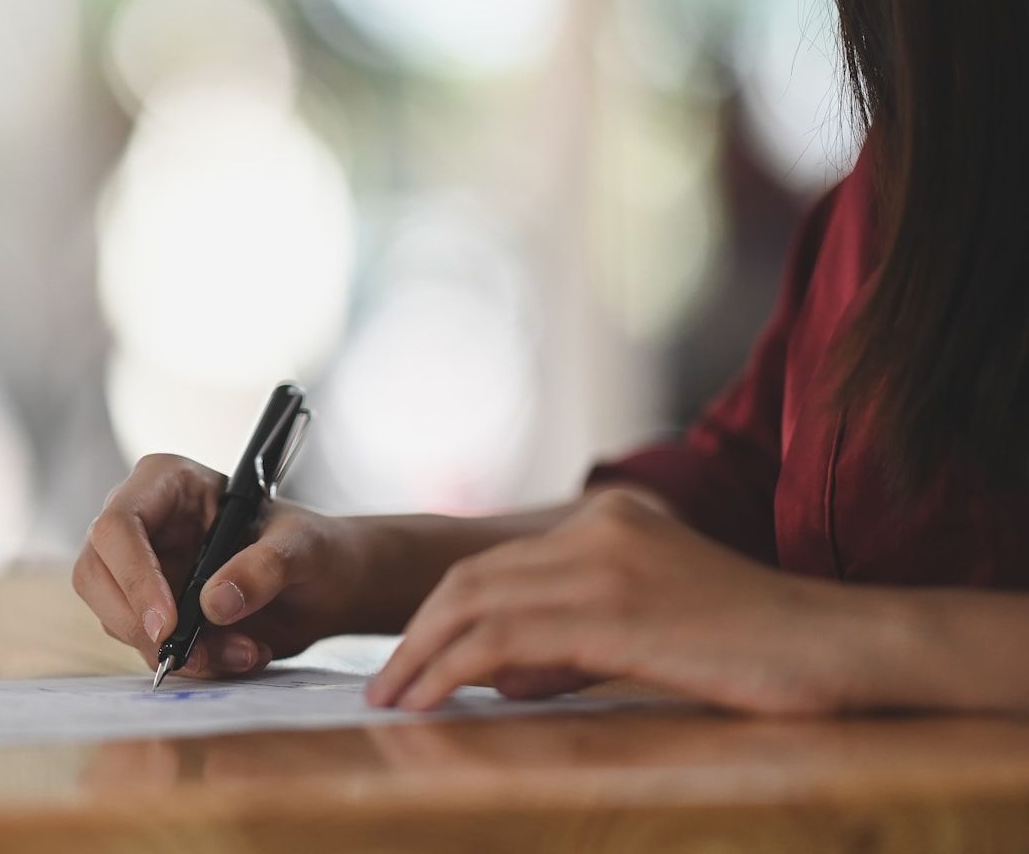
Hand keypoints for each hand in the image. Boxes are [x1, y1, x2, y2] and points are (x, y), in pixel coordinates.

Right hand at [73, 454, 379, 677]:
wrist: (321, 589)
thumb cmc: (311, 548)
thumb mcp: (302, 548)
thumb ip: (265, 568)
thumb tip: (214, 604)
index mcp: (168, 483)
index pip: (119, 525)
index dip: (133, 576)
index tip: (170, 624)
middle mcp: (142, 523)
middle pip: (95, 574)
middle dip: (138, 624)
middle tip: (190, 657)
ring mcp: (138, 569)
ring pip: (115, 617)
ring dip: (175, 650)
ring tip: (245, 651)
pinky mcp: (148, 611)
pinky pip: (145, 646)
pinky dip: (189, 663)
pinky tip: (240, 654)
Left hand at [366, 489, 852, 714]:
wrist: (837, 645)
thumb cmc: (754, 650)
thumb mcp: (649, 630)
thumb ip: (574, 641)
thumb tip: (500, 674)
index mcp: (610, 520)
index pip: (496, 563)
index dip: (440, 615)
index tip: (409, 660)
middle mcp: (598, 527)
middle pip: (470, 577)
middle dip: (416, 636)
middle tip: (384, 687)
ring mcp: (604, 561)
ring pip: (474, 602)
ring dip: (421, 656)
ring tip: (394, 702)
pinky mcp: (612, 608)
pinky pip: (503, 636)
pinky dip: (452, 669)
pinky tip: (432, 701)